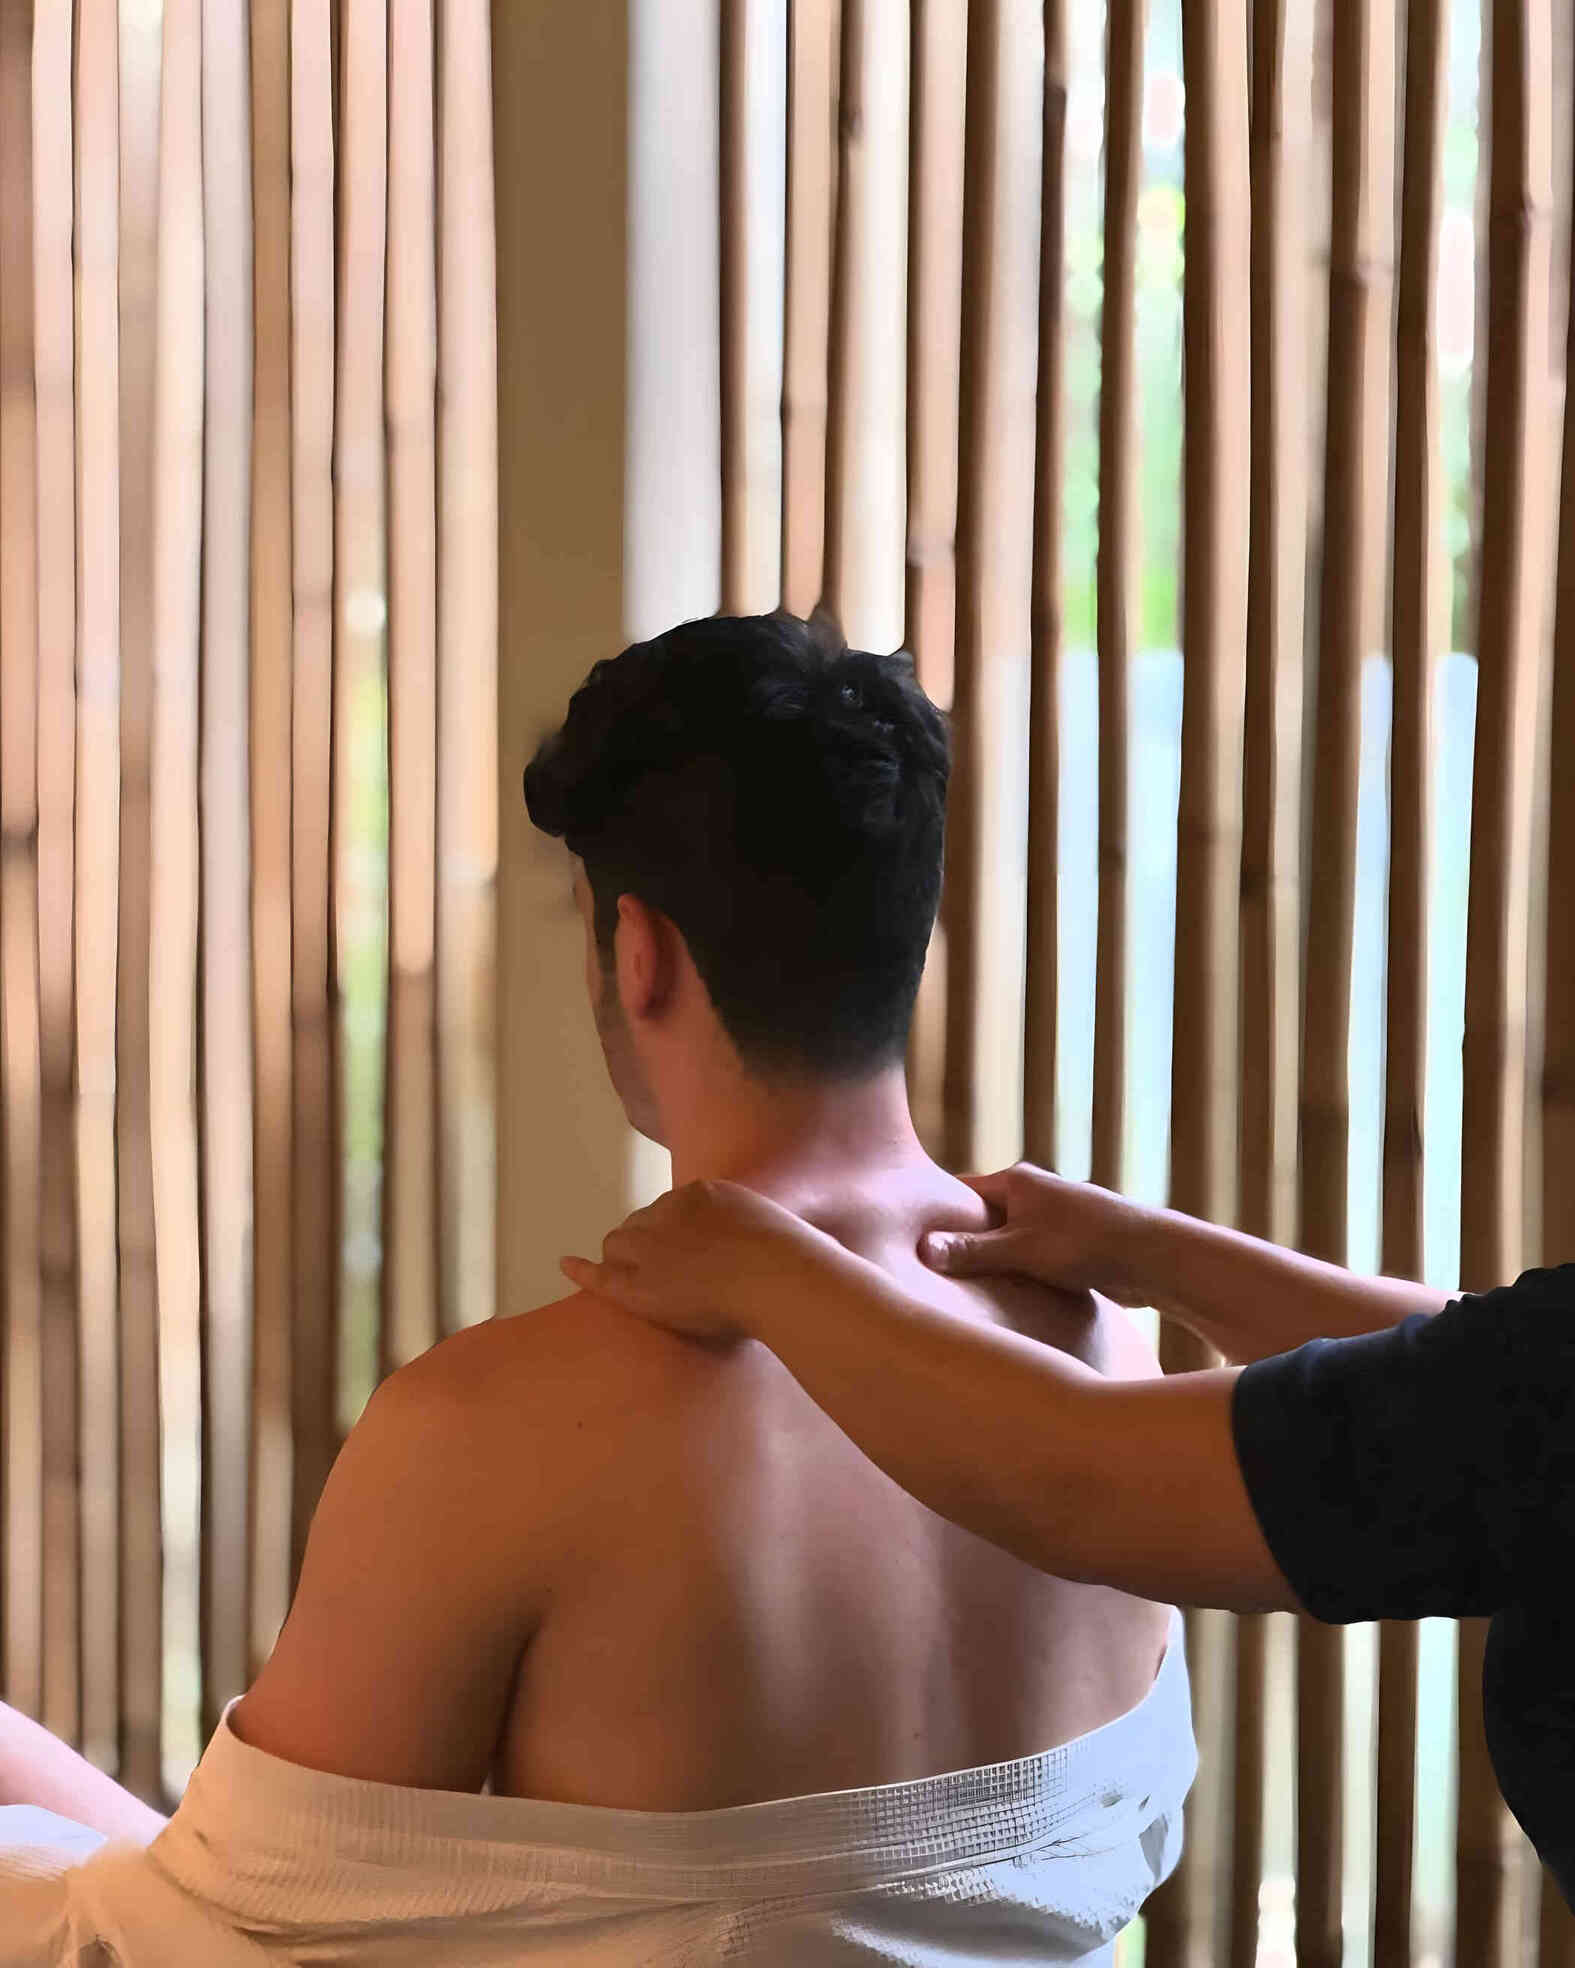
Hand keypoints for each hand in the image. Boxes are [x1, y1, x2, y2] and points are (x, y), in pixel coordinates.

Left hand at [560, 1179, 850, 1342]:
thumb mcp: (787, 1235)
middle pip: (642, 1224)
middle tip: (670, 1275)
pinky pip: (601, 1274)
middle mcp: (670, 1212)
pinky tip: (566, 1264)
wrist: (778, 1280)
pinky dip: (582, 1269)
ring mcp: (650, 1247)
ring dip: (625, 1261)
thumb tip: (804, 1257)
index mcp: (706, 1194)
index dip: (678, 1234)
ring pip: (621, 1246)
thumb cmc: (797, 1267)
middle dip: (647, 1244)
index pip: (674, 1210)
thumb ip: (773, 1240)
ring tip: (641, 1284)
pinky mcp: (636, 1283)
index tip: (692, 1252)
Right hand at [918, 1162, 1149, 1305]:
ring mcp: (1052, 1220)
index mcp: (1016, 1181)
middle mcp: (1032, 1195)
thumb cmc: (1085, 1244)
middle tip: (928, 1275)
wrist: (1151, 1258)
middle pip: (981, 1219)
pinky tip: (1003, 1299)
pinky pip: (1028, 1258)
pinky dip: (1016, 1274)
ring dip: (991, 1264)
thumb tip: (920, 1248)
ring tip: (960, 1293)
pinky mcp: (1068, 1246)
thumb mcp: (1020, 1249)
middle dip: (961, 1244)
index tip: (906, 1241)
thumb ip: (970, 1251)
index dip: (935, 1217)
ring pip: (1006, 1242)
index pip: (961, 1194)